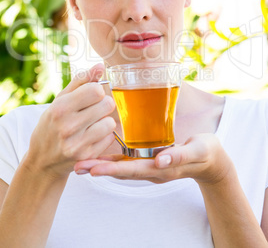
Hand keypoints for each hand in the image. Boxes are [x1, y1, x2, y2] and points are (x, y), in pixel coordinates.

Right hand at [24, 63, 115, 178]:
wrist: (42, 160)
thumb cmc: (52, 124)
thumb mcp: (60, 99)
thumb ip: (81, 80)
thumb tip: (100, 65)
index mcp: (60, 108)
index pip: (96, 90)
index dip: (96, 91)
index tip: (90, 96)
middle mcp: (68, 126)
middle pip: (107, 104)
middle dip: (103, 105)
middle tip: (93, 110)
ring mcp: (77, 144)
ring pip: (110, 123)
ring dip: (105, 121)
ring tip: (92, 124)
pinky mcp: (86, 157)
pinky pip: (109, 139)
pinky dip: (104, 136)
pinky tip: (91, 137)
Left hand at [74, 133, 233, 185]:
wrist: (212, 161)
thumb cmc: (206, 152)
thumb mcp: (198, 151)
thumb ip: (180, 155)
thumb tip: (160, 160)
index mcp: (162, 168)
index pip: (133, 170)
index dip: (113, 168)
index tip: (93, 168)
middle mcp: (152, 170)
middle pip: (122, 171)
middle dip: (99, 168)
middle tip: (77, 167)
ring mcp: (151, 167)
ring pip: (123, 167)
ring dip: (102, 165)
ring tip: (81, 164)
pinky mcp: (151, 162)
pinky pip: (129, 162)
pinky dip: (113, 160)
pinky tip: (100, 157)